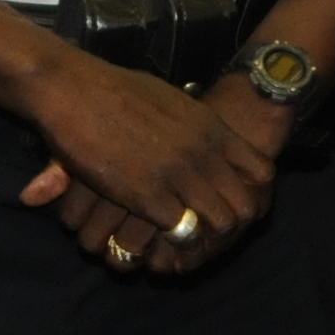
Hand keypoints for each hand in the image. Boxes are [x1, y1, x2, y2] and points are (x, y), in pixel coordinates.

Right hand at [10, 53, 277, 274]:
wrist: (73, 87)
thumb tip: (196, 129)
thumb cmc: (113, 89)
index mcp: (211, 127)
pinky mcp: (148, 195)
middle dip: (233, 229)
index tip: (236, 207)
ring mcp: (179, 174)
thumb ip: (188, 123)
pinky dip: (175, 246)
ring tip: (185, 247)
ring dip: (206, 241)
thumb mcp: (168, 100)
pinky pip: (183, 233)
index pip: (261, 172)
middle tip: (210, 238)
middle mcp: (203, 152)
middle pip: (245, 206)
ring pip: (221, 224)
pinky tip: (160, 245)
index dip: (254, 196)